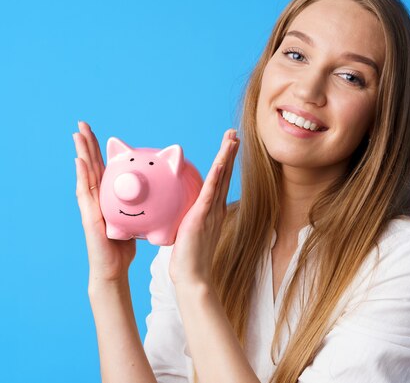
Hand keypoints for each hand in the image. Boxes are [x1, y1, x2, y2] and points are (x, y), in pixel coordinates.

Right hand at [73, 121, 136, 283]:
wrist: (113, 269)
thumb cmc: (123, 247)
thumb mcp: (135, 221)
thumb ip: (141, 207)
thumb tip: (159, 196)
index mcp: (106, 198)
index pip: (103, 169)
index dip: (100, 152)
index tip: (99, 133)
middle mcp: (95, 199)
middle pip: (90, 166)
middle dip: (86, 145)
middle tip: (81, 124)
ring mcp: (89, 207)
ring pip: (84, 175)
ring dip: (81, 153)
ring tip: (77, 135)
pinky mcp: (88, 216)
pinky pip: (86, 193)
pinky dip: (82, 176)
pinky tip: (80, 162)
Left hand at [169, 128, 239, 286]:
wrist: (191, 276)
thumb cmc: (187, 259)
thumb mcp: (186, 232)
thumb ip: (185, 220)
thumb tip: (177, 213)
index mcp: (211, 211)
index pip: (219, 181)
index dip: (224, 162)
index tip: (227, 145)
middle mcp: (216, 208)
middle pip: (224, 174)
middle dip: (229, 153)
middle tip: (233, 134)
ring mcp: (211, 211)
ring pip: (221, 178)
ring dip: (226, 157)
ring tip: (231, 139)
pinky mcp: (203, 216)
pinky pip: (211, 191)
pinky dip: (217, 175)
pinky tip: (221, 161)